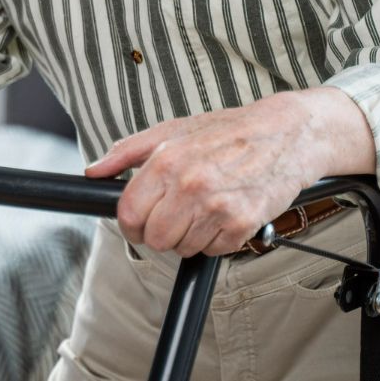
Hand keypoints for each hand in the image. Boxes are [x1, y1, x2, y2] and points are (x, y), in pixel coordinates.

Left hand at [84, 88, 373, 256]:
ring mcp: (217, 207)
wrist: (285, 134)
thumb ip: (126, 152)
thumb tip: (94, 170)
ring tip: (203, 208)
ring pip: (183, 248)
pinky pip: (215, 251)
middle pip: (154, 239)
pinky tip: (224, 214)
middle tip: (175, 216)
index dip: (129, 224)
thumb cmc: (227, 131)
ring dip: (189, 236)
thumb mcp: (171, 130)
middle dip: (160, 233)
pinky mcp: (242, 223)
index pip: (128, 214)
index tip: (138, 223)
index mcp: (166, 161)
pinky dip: (217, 239)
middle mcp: (189, 185)